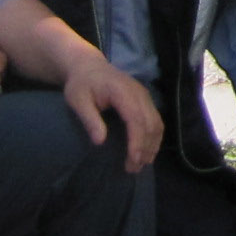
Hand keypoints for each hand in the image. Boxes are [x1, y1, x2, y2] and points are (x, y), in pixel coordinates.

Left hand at [61, 54, 162, 174]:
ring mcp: (144, 96)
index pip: (136, 119)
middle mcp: (139, 93)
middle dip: (145, 148)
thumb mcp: (77, 100)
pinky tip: (147, 151)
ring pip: (157, 123)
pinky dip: (154, 138)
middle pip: (150, 124)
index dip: (137, 141)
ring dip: (152, 145)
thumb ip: (89, 119)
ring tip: (141, 164)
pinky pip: (156, 120)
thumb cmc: (81, 84)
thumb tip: (100, 142)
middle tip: (133, 169)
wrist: (88, 66)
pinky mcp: (145, 100)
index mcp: (122, 91)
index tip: (132, 161)